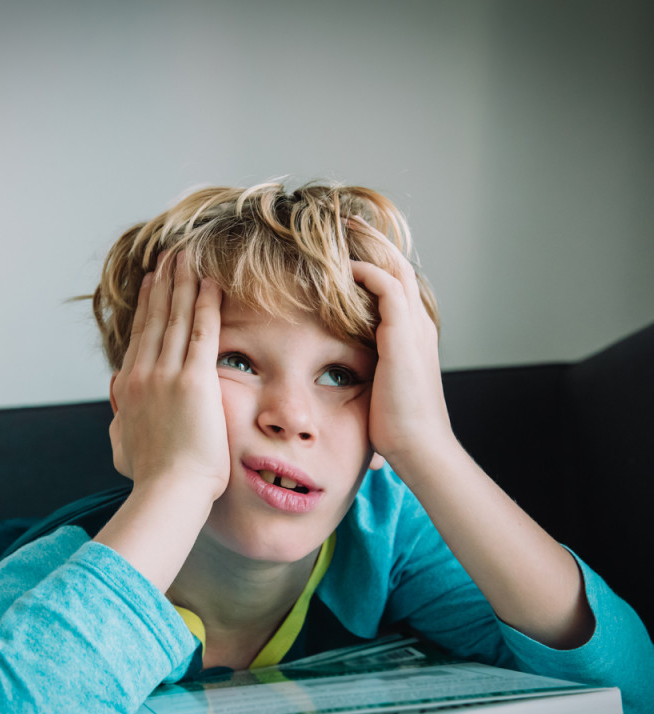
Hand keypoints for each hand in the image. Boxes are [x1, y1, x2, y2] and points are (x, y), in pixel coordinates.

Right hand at [109, 253, 229, 502]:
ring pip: (176, 317)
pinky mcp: (194, 380)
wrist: (168, 492)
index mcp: (127, 388)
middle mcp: (142, 374)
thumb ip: (120, 423)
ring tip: (187, 257)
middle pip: (155, 318)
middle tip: (169, 257)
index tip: (152, 284)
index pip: (141, 337)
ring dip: (182, 283)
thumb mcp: (122, 446)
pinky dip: (206, 304)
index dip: (147, 306)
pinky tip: (211, 282)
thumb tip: (118, 413)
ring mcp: (166, 375)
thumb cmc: (150, 477)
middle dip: (163, 284)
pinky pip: (202, 331)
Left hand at [348, 220, 452, 469]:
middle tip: (347, 222)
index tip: (348, 248)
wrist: (418, 445)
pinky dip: (365, 271)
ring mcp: (414, 327)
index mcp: (412, 335)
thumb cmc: (396, 426)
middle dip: (373, 242)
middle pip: (398, 266)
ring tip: (342, 229)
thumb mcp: (379, 388)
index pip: (396, 285)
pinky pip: (386, 287)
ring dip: (369, 246)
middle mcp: (417, 324)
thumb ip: (368, 368)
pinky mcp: (403, 335)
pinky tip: (342, 266)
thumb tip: (345, 372)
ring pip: (395, 268)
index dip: (375, 262)